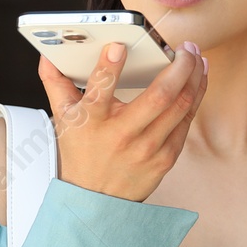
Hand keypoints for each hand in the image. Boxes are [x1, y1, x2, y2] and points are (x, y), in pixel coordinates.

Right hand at [37, 40, 208, 201]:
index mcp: (92, 121)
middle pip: (159, 96)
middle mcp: (122, 135)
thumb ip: (56, 83)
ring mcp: (147, 149)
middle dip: (179, 66)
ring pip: (180, 106)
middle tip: (185, 46)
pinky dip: (196, 96)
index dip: (109, 66)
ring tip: (197, 56)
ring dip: (194, 77)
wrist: (95, 201)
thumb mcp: (64, 119)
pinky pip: (186, 121)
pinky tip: (199, 80)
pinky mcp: (165, 158)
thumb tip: (47, 54)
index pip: (100, 89)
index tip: (119, 45)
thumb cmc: (81, 154)